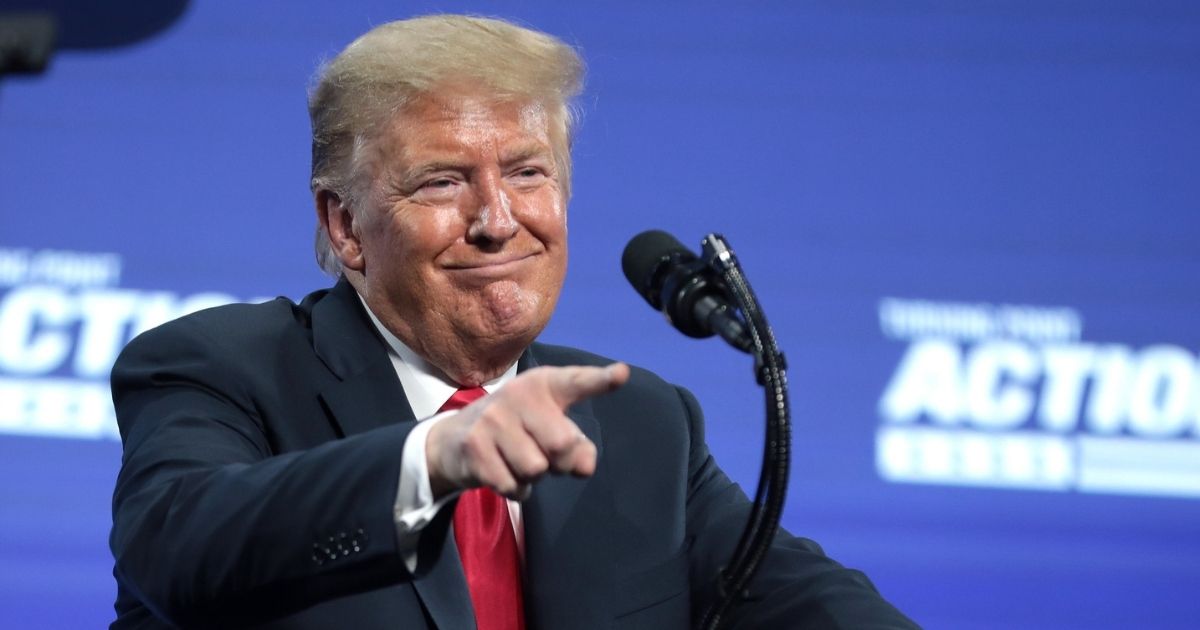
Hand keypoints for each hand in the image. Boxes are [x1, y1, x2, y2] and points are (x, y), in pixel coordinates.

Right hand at [425, 363, 629, 499]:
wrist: (452, 441)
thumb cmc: (515, 431)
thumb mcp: (547, 429)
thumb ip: (577, 445)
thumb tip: (584, 466)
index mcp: (543, 384)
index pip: (576, 382)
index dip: (601, 380)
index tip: (622, 374)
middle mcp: (517, 395)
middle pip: (562, 445)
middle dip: (559, 463)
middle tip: (542, 455)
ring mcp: (492, 420)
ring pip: (535, 470)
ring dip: (532, 478)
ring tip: (516, 461)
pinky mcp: (474, 448)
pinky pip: (513, 486)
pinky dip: (514, 490)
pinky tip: (501, 472)